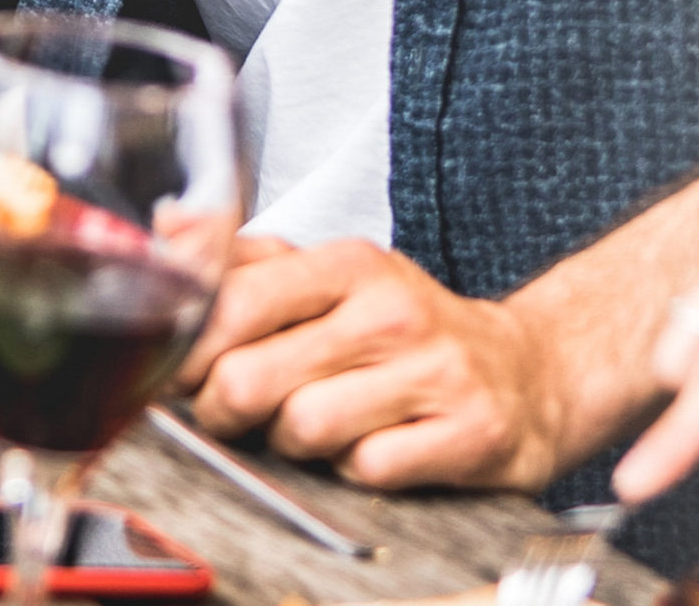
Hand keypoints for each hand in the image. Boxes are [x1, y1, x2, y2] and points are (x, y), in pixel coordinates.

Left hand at [184, 236, 591, 488]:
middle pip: (251, 378)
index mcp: (350, 264)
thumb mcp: (334, 278)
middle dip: (227, 409)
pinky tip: (373, 447)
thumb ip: (247, 260)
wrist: (529, 375)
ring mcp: (435, 371)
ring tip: (321, 424)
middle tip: (239, 411)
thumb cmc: (408, 332)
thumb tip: (169, 226)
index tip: (179, 372)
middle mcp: (393, 309)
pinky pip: (366, 469)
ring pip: (302, 429)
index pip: (234, 300)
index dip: (188, 350)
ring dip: (295, 443)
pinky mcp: (469, 432)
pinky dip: (355, 471)